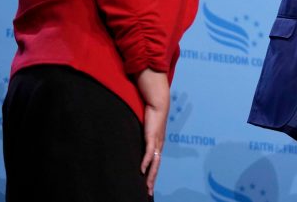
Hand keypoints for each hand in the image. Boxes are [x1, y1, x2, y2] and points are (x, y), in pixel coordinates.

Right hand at [136, 69, 169, 195]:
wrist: (159, 102)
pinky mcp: (153, 137)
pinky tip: (142, 171)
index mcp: (158, 145)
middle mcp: (159, 146)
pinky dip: (146, 162)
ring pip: (154, 163)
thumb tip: (137, 139)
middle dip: (152, 180)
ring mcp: (157, 142)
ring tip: (146, 187)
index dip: (152, 175)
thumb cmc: (152, 115)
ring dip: (150, 176)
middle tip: (148, 193)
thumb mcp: (146, 128)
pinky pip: (149, 153)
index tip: (148, 186)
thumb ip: (143, 135)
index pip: (155, 163)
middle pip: (156, 167)